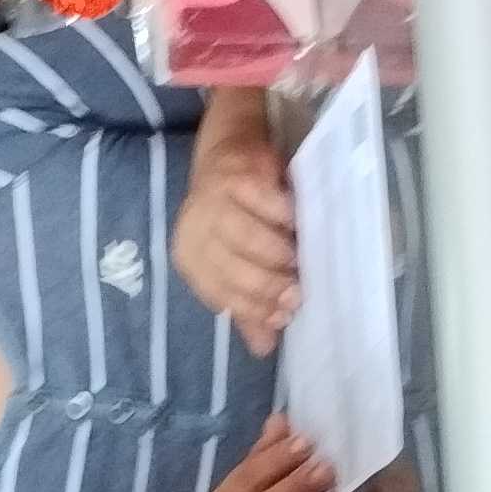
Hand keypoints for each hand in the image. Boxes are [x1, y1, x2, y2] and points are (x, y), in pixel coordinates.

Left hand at [174, 89, 299, 355]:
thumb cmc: (234, 209)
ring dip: (277, 256)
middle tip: (299, 295)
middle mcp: (194, 227)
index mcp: (190, 255)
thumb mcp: (234, 257)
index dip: (252, 309)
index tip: (284, 318)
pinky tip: (300, 228)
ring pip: (247, 239)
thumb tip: (264, 348)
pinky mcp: (237, 174)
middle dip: (268, 287)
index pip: (220, 293)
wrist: (230, 143)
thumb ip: (248, 303)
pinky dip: (284, 218)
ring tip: (300, 266)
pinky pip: (265, 204)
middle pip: (233, 268)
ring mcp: (213, 199)